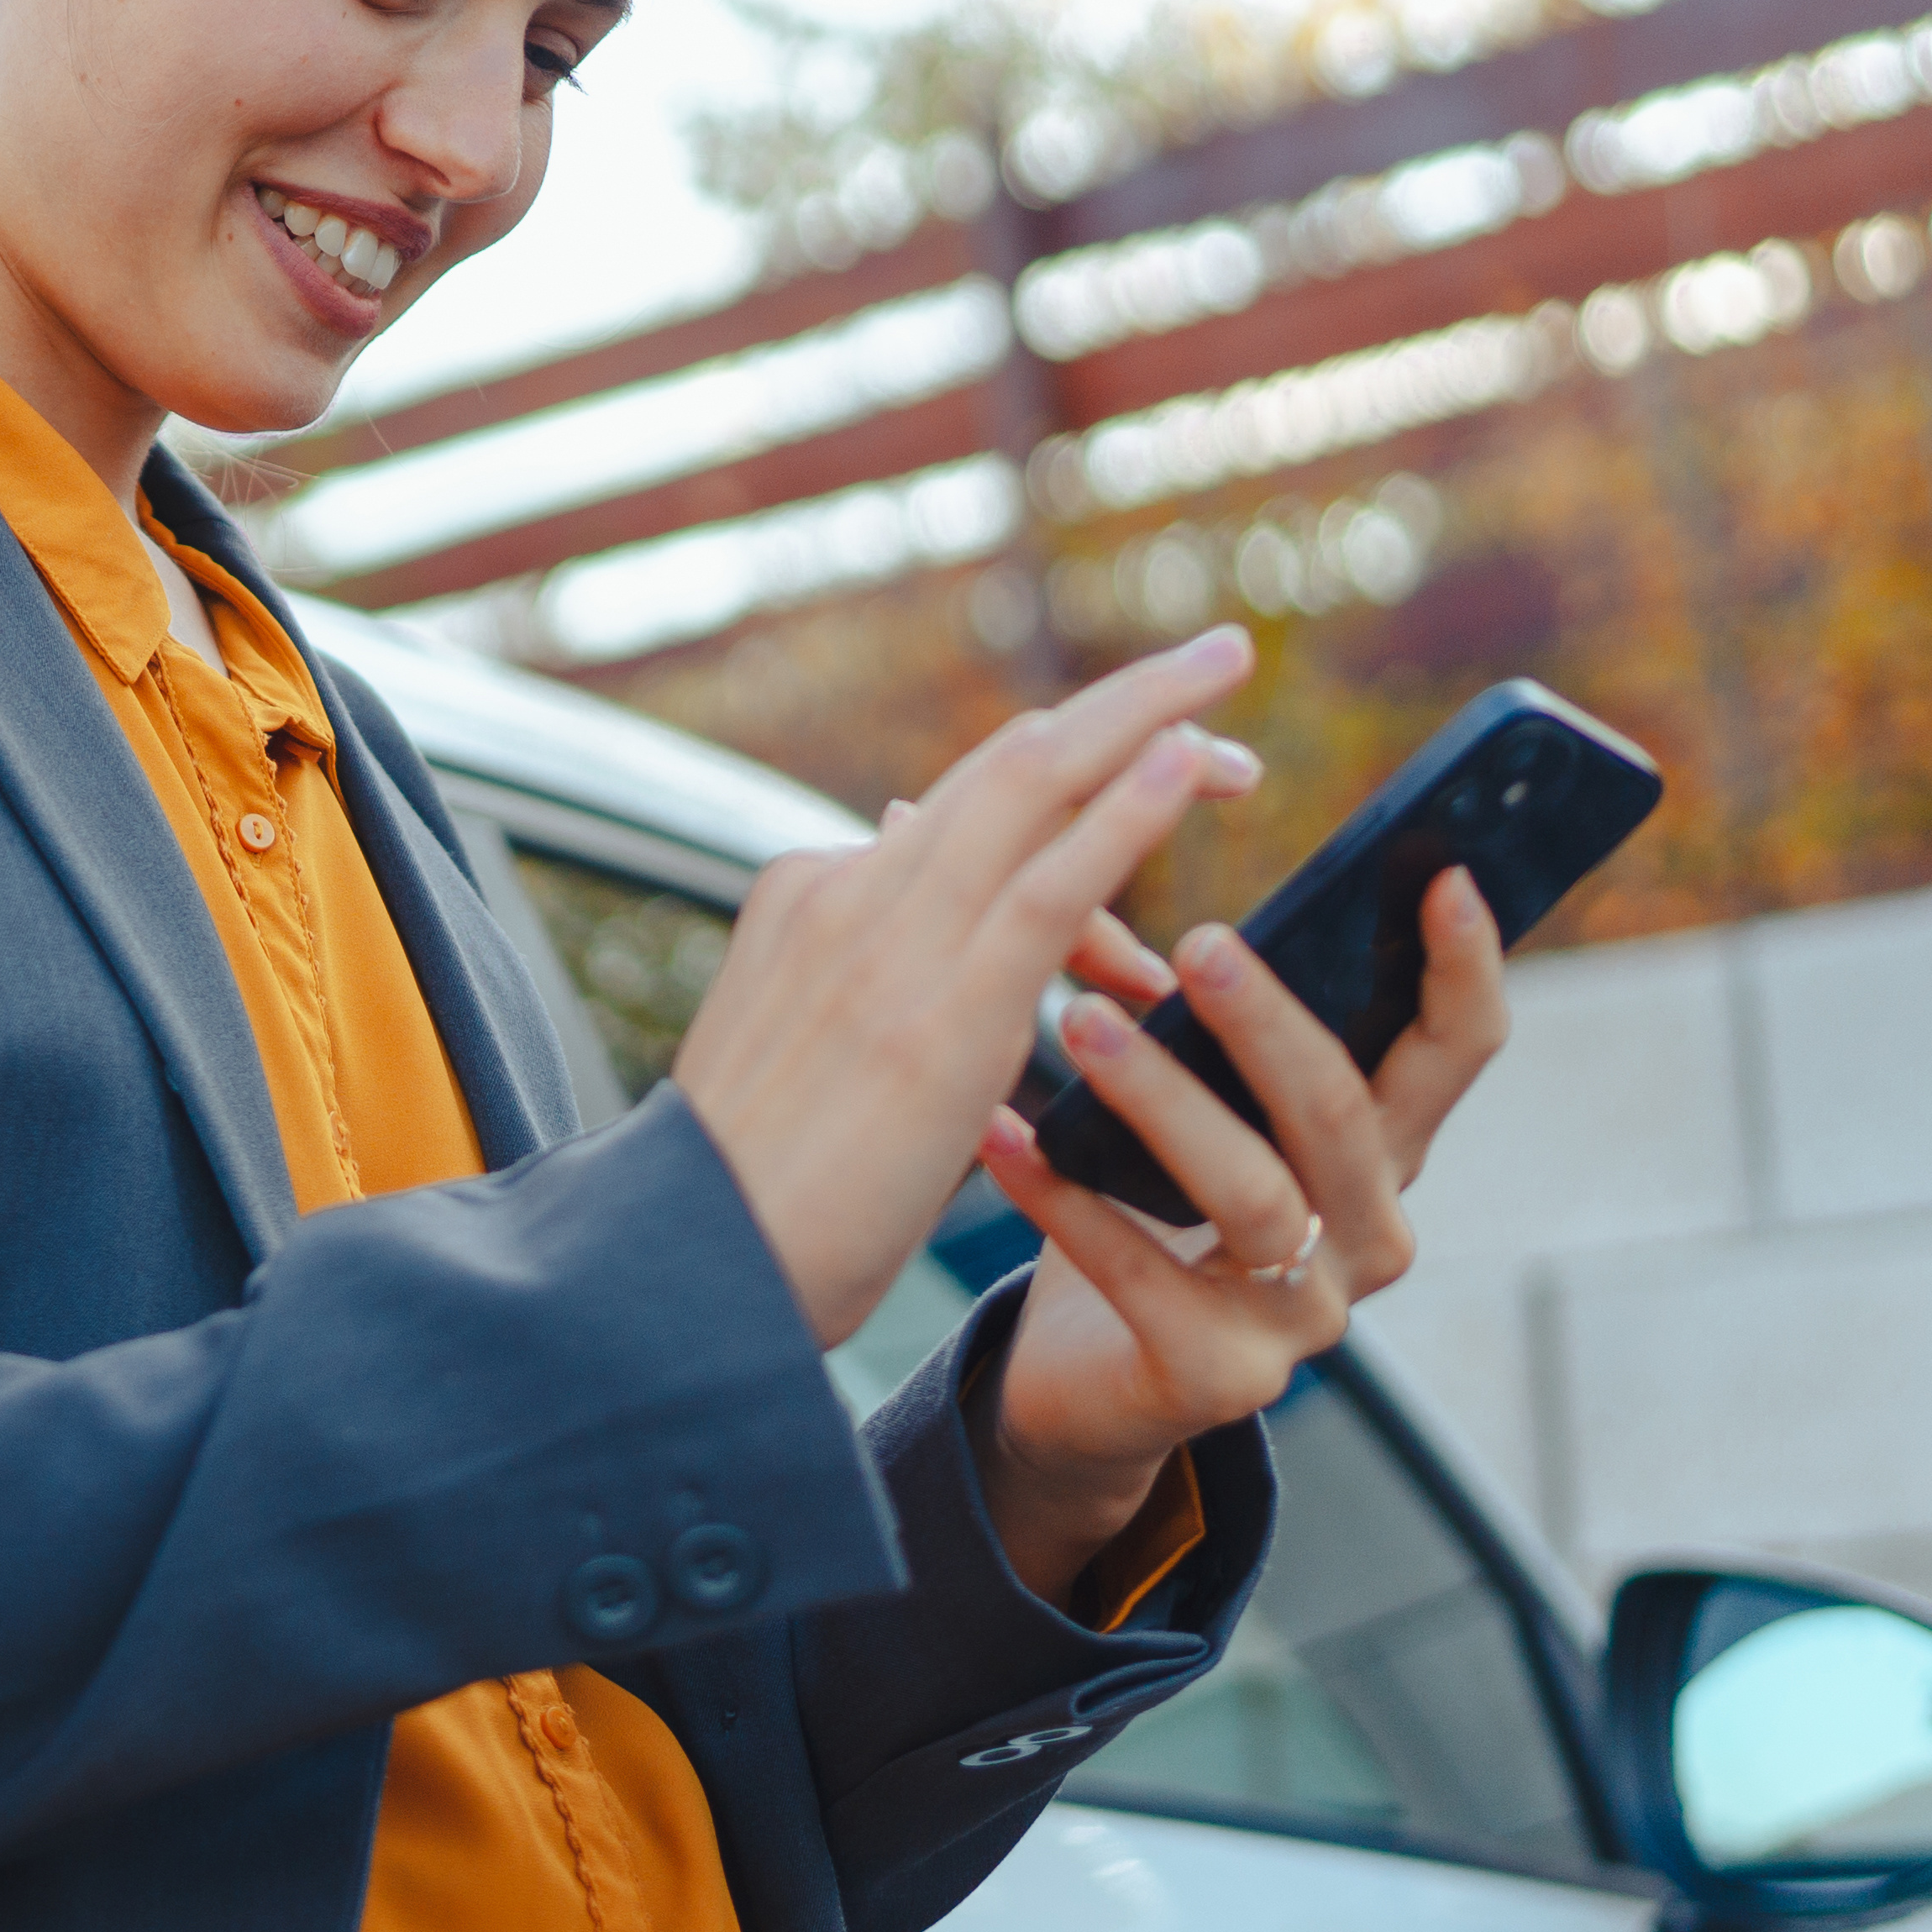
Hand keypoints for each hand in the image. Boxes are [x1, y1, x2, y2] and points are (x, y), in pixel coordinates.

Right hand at [675, 629, 1266, 1355]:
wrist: (692, 1266)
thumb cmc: (749, 1195)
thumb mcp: (800, 1055)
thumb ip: (867, 981)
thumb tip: (939, 956)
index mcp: (808, 901)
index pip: (959, 809)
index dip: (1066, 764)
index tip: (1146, 760)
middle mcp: (845, 892)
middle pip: (1005, 760)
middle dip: (1120, 703)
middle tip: (1220, 665)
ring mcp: (886, 941)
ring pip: (1032, 786)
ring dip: (1145, 721)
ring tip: (1239, 727)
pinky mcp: (939, 1009)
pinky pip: (1051, 882)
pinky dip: (1126, 807)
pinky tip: (1188, 766)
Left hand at [964, 859, 1515, 1592]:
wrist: (1082, 1381)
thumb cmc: (1142, 1212)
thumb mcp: (1194, 1106)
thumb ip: (1198, 1008)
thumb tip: (1106, 840)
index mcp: (1379, 1153)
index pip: (1456, 1053)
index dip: (1465, 968)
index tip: (1447, 874)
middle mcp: (1365, 1235)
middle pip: (1344, 1116)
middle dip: (1272, 1024)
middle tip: (1199, 942)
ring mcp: (1302, 1318)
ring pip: (1253, 1195)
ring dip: (1163, 1100)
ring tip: (1077, 1020)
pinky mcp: (1217, 1379)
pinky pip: (1138, 1275)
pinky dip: (1062, 1198)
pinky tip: (999, 1134)